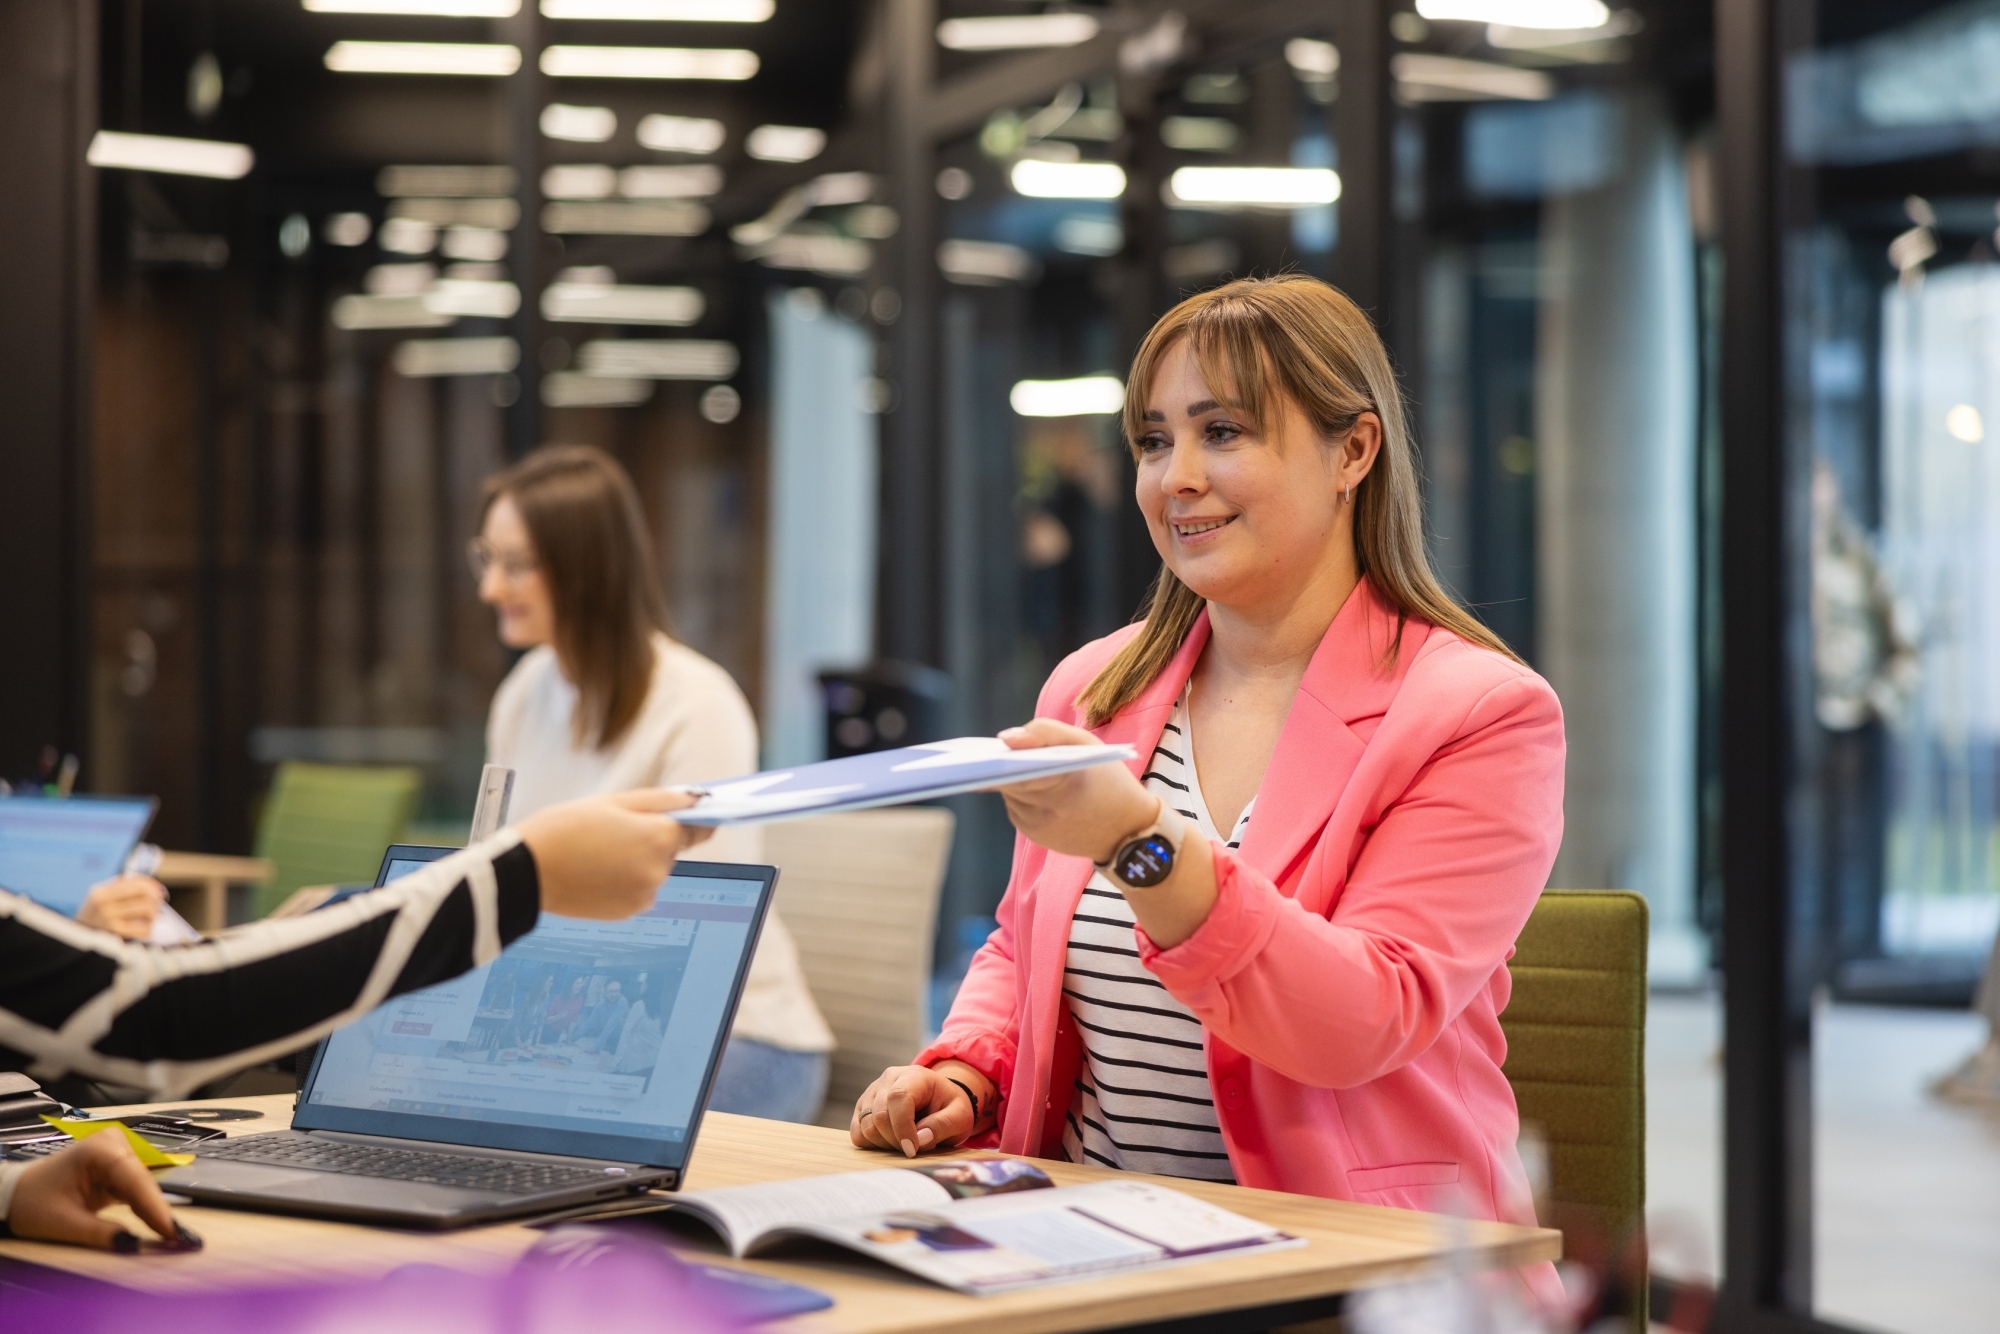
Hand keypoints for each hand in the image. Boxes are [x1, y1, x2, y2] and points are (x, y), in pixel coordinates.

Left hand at [8, 1129, 194, 1251]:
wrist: (15, 1194)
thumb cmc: (32, 1204)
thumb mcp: (64, 1224)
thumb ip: (101, 1234)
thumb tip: (134, 1244)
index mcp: (98, 1150)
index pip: (135, 1179)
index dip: (156, 1208)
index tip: (173, 1231)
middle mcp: (113, 1145)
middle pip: (144, 1182)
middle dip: (159, 1211)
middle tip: (181, 1238)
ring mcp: (117, 1154)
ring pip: (144, 1187)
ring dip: (155, 1212)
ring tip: (173, 1235)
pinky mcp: (117, 1167)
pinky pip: (137, 1190)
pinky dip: (146, 1209)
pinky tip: (159, 1226)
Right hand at [76, 875, 166, 939]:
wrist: (72, 943)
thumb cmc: (93, 918)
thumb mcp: (99, 899)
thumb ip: (120, 888)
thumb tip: (154, 887)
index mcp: (100, 892)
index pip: (136, 882)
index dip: (153, 885)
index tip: (160, 890)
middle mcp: (103, 904)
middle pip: (145, 894)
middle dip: (157, 899)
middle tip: (158, 905)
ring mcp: (109, 920)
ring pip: (147, 909)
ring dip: (154, 914)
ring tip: (150, 918)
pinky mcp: (115, 935)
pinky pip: (144, 929)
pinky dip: (149, 929)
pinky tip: (144, 930)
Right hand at [517, 790, 711, 920]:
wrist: (526, 873)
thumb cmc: (564, 829)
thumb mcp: (612, 802)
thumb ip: (659, 800)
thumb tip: (691, 801)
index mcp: (658, 839)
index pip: (697, 830)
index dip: (694, 821)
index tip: (694, 816)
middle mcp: (658, 872)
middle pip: (669, 850)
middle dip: (650, 839)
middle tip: (612, 830)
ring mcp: (643, 896)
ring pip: (651, 870)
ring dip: (635, 861)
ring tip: (596, 852)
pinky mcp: (626, 912)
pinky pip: (635, 890)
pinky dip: (622, 880)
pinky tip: (594, 871)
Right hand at [851, 1060, 993, 1157]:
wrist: (941, 1101)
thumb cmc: (951, 1108)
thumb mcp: (959, 1117)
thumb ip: (942, 1126)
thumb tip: (919, 1139)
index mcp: (915, 1076)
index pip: (899, 1098)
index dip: (903, 1127)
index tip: (913, 1149)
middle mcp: (889, 1079)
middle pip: (879, 1115)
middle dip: (896, 1140)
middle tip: (914, 1149)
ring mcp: (872, 1092)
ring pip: (865, 1126)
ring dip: (885, 1144)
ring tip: (905, 1142)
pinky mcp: (863, 1107)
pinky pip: (857, 1132)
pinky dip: (872, 1144)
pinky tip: (891, 1141)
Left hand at [994, 719, 1158, 861]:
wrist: (1127, 831)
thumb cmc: (1109, 780)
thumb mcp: (1086, 744)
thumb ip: (1046, 731)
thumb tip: (1006, 738)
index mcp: (1062, 782)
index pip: (1015, 765)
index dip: (1006, 754)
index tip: (1004, 743)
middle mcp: (1046, 809)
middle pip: (1007, 779)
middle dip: (1007, 765)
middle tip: (1011, 751)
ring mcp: (1038, 827)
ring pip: (1009, 793)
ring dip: (1014, 780)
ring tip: (1032, 769)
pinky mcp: (1034, 837)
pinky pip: (1016, 809)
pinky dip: (1021, 797)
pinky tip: (1037, 789)